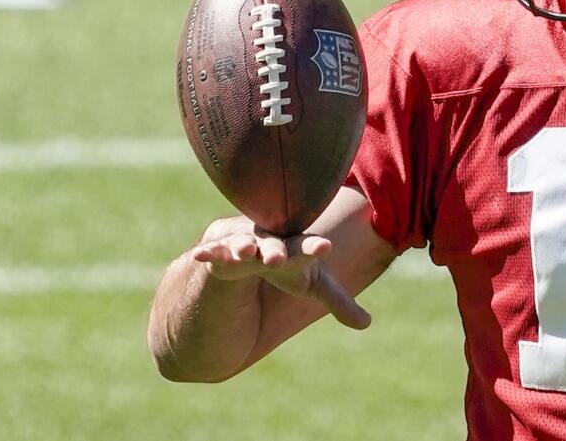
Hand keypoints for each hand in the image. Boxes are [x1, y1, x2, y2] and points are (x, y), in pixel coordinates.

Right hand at [190, 216, 371, 329]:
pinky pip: (213, 251)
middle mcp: (270, 242)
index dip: (314, 248)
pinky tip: (199, 255)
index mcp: (295, 248)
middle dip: (275, 250)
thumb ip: (338, 302)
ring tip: (245, 251)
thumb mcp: (312, 283)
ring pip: (244, 244)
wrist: (251, 244)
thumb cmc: (287, 263)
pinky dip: (208, 252)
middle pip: (274, 245)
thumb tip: (367, 324)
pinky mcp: (220, 251)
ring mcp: (245, 244)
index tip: (325, 247)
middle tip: (276, 258)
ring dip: (243, 247)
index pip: (307, 248)